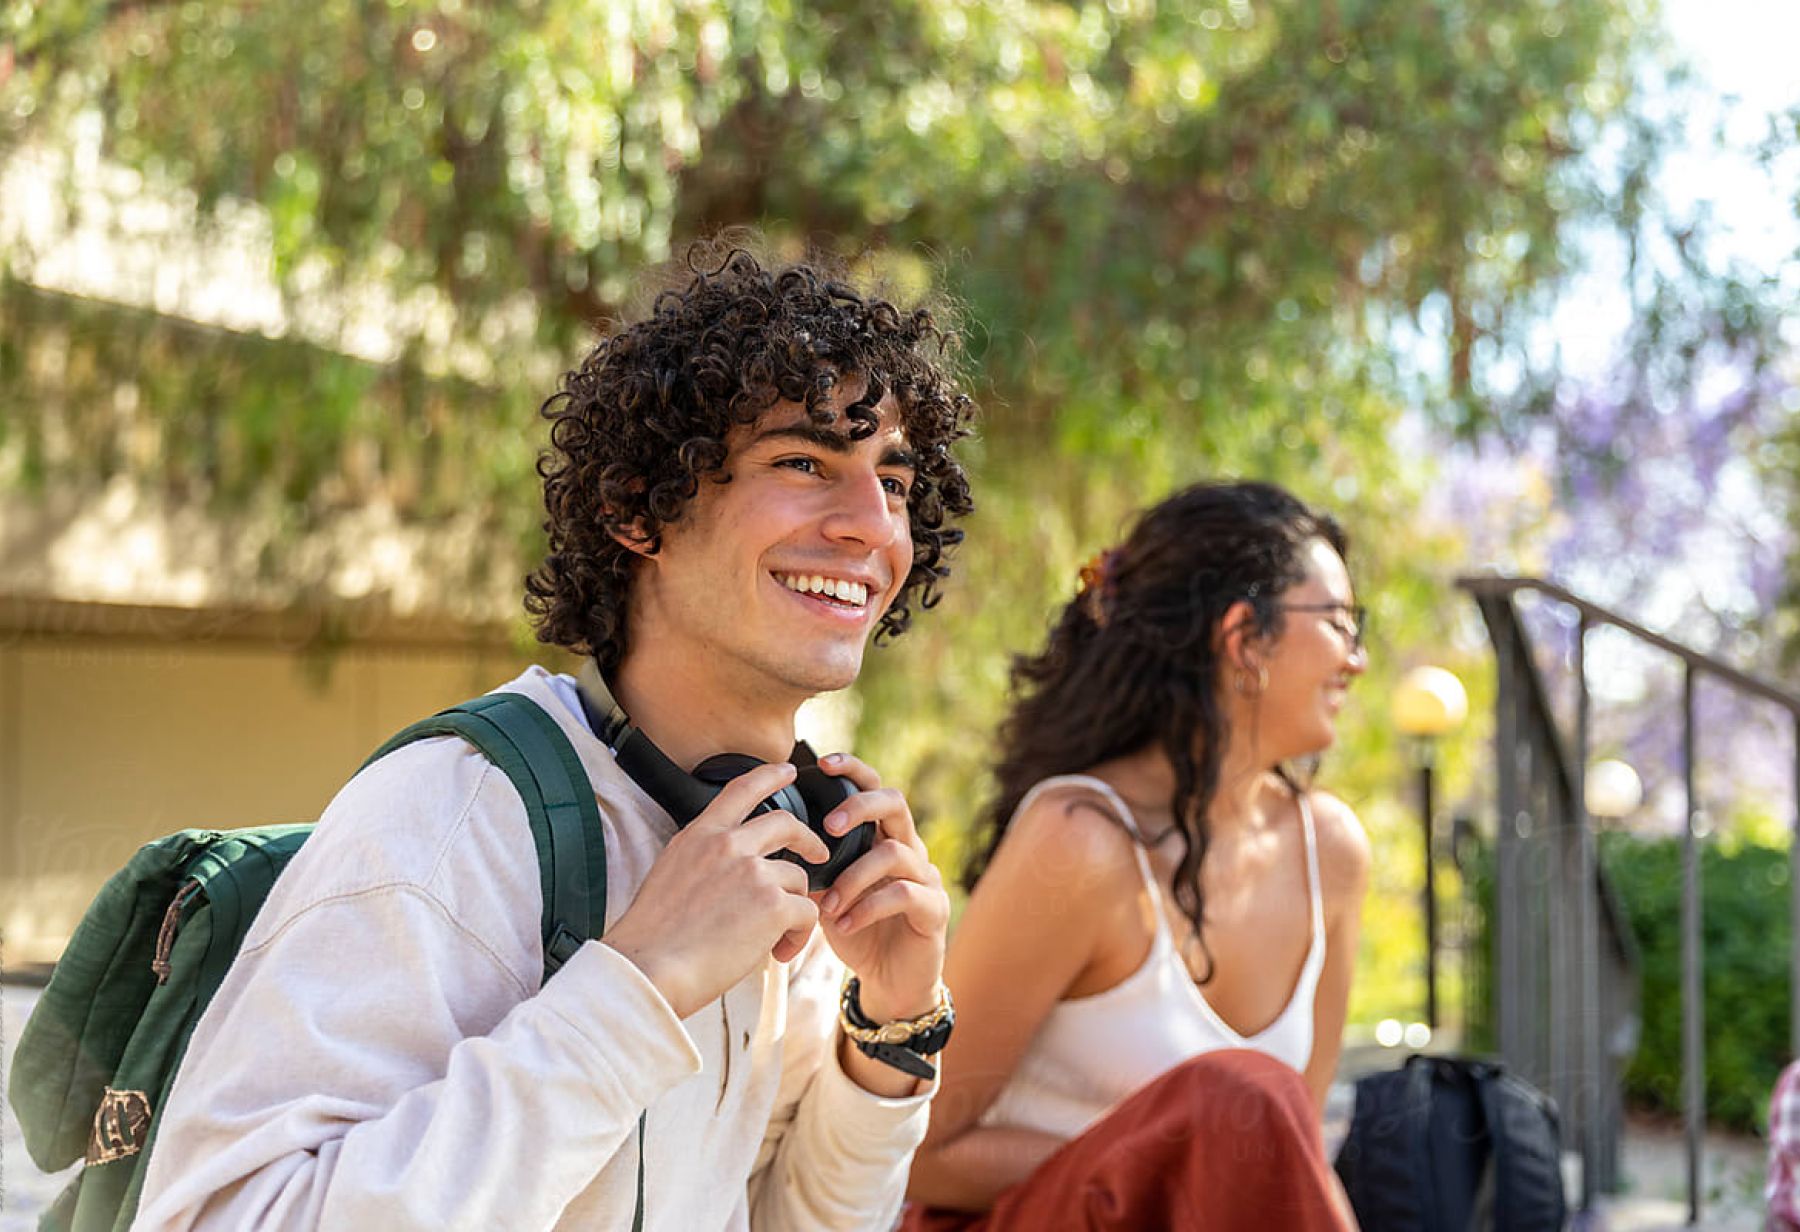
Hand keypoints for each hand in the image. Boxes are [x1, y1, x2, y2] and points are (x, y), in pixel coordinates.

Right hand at [603, 762, 830, 1018]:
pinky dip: (799, 935)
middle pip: (786, 824)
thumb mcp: (670, 876)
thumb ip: (705, 860)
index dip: (769, 775)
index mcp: (699, 835)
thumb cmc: (653, 938)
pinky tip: (777, 953)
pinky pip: (806, 912)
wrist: (649, 970)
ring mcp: (752, 871)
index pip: (740, 789)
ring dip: (794, 908)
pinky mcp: (773, 904)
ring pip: (798, 878)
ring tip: (775, 941)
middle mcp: (727, 845)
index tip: (789, 770)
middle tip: (819, 854)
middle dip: (809, 838)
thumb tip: (738, 869)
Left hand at [812, 754, 948, 1023]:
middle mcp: (909, 849)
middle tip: (830, 826)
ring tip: (825, 905)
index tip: (822, 764)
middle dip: (860, 806)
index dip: (853, 770)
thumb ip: (814, 867)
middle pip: (895, 803)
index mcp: (882, 837)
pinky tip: (843, 925)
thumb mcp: (827, 894)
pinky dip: (867, 907)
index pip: (874, 787)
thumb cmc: (856, 931)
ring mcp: (925, 878)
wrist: (890, 982)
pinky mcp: (934, 909)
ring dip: (852, 877)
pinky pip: (902, 894)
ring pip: (892, 853)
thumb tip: (774, 841)